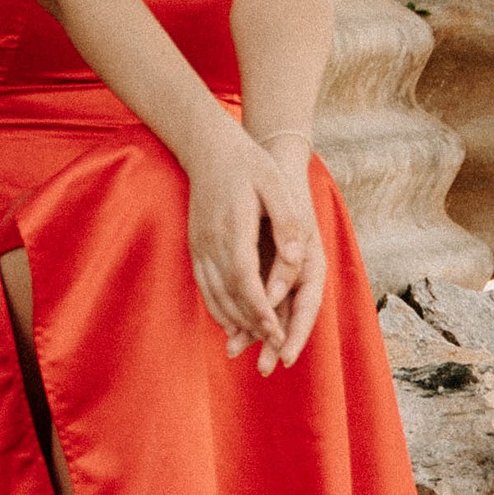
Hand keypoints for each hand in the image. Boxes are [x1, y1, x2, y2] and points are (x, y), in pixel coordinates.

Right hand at [184, 137, 324, 375]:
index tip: (276, 331)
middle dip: (251, 325)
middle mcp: (211, 241)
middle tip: (273, 347)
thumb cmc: (248, 163)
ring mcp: (199, 245)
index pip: (245, 279)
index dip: (260, 309)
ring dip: (233, 320)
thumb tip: (299, 257)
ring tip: (254, 340)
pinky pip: (203, 286)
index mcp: (233, 227)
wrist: (207, 147)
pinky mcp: (194, 246)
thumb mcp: (275, 185)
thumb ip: (288, 222)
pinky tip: (230, 320)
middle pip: (228, 294)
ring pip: (213, 294)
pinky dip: (216, 307)